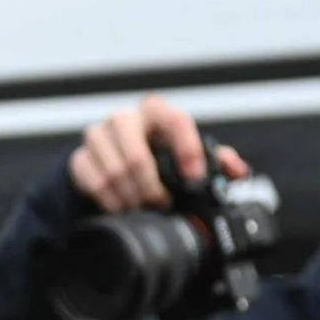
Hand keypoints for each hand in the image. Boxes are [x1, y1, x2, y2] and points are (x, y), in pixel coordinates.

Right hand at [67, 98, 245, 215]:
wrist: (113, 156)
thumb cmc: (157, 153)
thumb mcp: (188, 153)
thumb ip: (217, 160)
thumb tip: (238, 171)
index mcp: (157, 111)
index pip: (175, 121)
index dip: (187, 151)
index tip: (195, 178)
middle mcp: (126, 118)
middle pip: (136, 157)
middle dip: (152, 189)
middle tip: (163, 204)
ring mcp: (99, 135)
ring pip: (114, 173)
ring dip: (131, 198)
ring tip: (142, 208)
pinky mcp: (81, 156)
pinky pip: (93, 183)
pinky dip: (110, 201)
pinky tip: (122, 207)